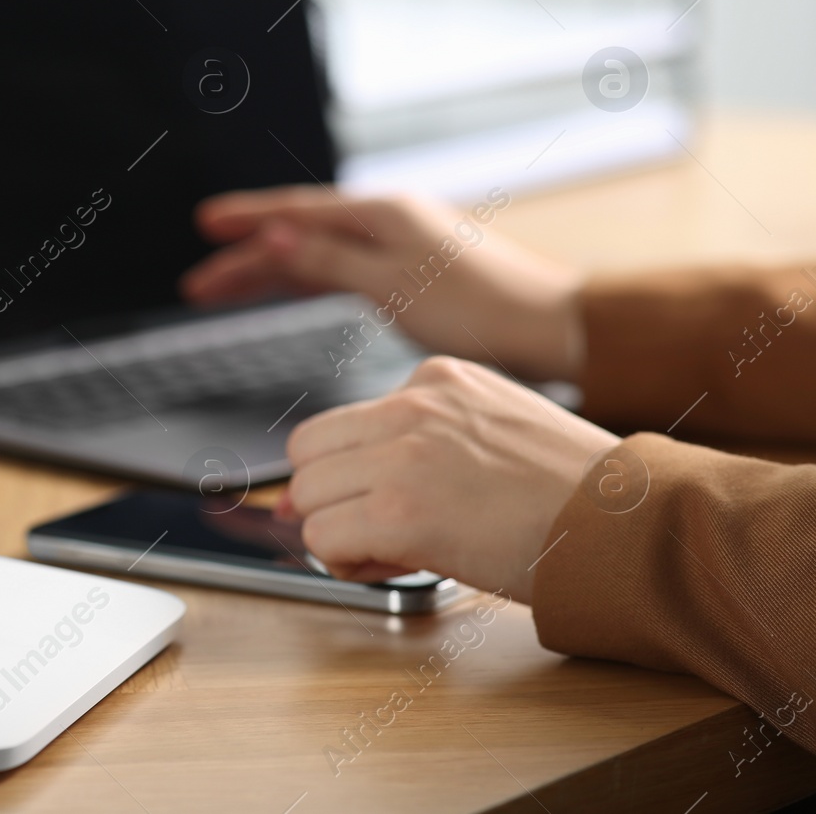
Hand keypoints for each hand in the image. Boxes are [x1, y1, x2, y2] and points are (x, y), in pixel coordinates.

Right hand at [180, 187, 584, 380]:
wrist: (551, 329)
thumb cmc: (483, 307)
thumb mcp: (393, 284)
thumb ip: (328, 260)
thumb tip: (272, 239)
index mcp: (382, 214)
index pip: (296, 213)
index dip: (246, 219)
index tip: (205, 223)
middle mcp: (388, 223)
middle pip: (298, 235)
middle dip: (245, 256)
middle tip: (199, 278)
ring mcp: (399, 248)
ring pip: (315, 255)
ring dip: (270, 272)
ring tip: (224, 289)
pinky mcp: (410, 276)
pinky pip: (339, 271)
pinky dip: (304, 280)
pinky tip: (289, 286)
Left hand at [278, 356, 618, 601]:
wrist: (633, 524)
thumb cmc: (574, 495)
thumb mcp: (494, 431)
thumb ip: (420, 441)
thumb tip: (329, 483)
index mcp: (437, 377)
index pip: (339, 423)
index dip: (347, 476)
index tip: (377, 504)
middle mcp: (414, 404)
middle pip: (306, 454)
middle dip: (329, 501)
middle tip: (377, 532)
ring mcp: (405, 454)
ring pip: (306, 496)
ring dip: (338, 533)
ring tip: (396, 550)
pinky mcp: (402, 510)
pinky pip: (324, 537)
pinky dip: (347, 562)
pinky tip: (399, 564)